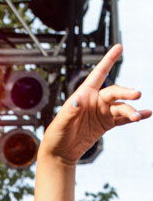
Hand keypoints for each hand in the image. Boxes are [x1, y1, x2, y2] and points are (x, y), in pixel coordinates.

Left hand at [39, 43, 150, 166]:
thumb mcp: (61, 123)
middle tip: (136, 94)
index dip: (108, 60)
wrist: (60, 153)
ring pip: (120, 107)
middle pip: (114, 92)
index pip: (98, 74)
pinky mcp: (106, 124)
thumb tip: (78, 99)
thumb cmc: (56, 135)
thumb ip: (70, 111)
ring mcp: (102, 112)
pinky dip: (133, 117)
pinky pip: (122, 119)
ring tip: (138, 117)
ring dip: (130, 111)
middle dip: (126, 93)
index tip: (119, 47)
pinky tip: (146, 115)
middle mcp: (95, 101)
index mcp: (84, 95)